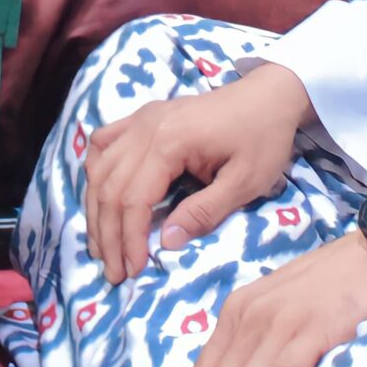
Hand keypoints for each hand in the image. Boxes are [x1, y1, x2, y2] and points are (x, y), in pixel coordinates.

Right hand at [84, 63, 311, 285]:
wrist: (271, 94)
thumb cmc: (263, 137)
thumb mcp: (246, 181)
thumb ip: (205, 212)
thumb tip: (167, 242)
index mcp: (169, 142)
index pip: (134, 199)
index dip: (129, 239)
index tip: (133, 271)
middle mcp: (145, 127)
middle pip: (110, 187)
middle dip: (108, 235)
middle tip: (113, 272)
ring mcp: (141, 119)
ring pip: (100, 169)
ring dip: (96, 211)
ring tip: (101, 247)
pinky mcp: (143, 117)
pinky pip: (104, 143)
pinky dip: (95, 172)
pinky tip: (99, 196)